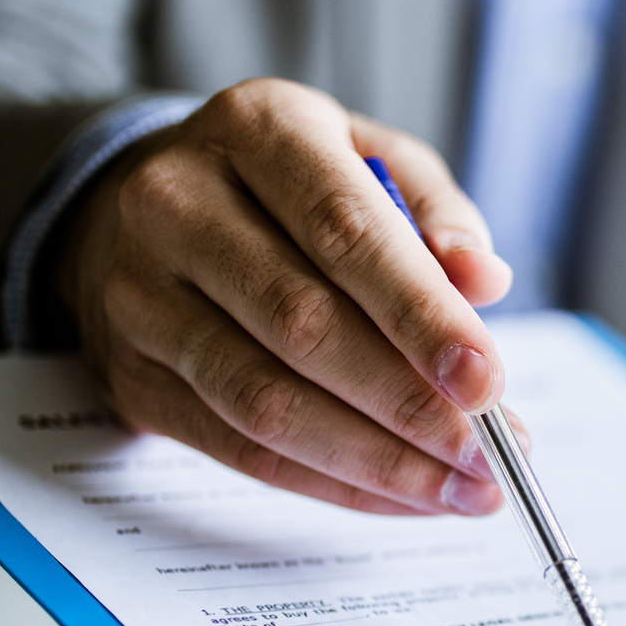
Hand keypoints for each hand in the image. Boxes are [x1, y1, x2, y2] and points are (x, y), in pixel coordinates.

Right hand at [60, 79, 514, 515]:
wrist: (141, 209)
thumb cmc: (289, 188)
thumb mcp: (369, 159)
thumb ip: (436, 213)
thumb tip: (484, 281)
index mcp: (257, 130)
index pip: (344, 230)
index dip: (419, 314)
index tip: (486, 380)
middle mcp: (178, 204)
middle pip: (303, 324)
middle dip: (410, 404)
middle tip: (492, 455)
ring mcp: (139, 295)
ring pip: (266, 401)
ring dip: (378, 460)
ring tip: (463, 489)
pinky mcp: (132, 376)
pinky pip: (241, 450)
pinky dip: (335, 484)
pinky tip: (404, 496)